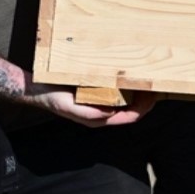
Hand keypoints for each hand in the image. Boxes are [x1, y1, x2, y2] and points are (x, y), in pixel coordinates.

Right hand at [25, 83, 156, 126]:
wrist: (37, 87)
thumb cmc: (52, 97)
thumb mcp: (68, 105)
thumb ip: (88, 112)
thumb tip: (110, 113)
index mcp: (99, 118)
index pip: (129, 117)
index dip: (143, 108)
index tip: (152, 95)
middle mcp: (102, 111)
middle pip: (132, 109)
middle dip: (146, 100)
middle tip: (157, 84)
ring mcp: (100, 102)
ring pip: (127, 100)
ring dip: (139, 92)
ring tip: (150, 79)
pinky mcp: (96, 92)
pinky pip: (118, 91)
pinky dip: (128, 85)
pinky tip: (132, 75)